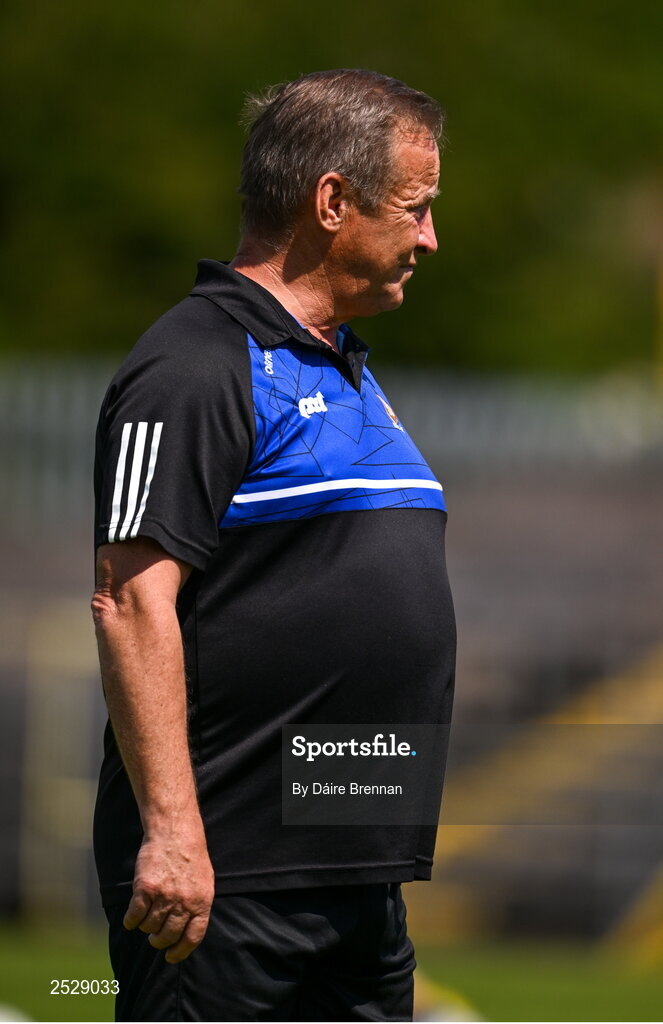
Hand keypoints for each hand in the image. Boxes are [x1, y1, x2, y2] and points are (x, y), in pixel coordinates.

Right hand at [123, 824, 214, 963]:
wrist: (174, 830)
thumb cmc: (190, 855)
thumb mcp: (204, 880)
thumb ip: (197, 904)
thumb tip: (188, 931)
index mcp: (202, 902)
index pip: (192, 938)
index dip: (181, 951)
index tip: (171, 957)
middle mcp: (184, 902)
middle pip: (168, 936)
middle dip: (159, 941)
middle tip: (155, 939)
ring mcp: (164, 896)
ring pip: (150, 927)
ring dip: (146, 927)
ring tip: (145, 920)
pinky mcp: (145, 889)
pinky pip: (134, 916)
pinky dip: (130, 921)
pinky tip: (130, 920)